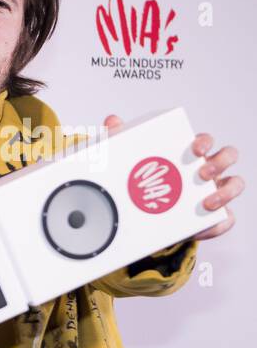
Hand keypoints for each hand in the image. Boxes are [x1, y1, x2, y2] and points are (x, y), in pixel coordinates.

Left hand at [104, 114, 240, 241]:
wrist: (144, 221)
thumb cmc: (144, 185)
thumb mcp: (128, 165)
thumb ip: (120, 141)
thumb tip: (113, 120)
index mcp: (189, 156)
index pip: (205, 141)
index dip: (204, 142)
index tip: (195, 149)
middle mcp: (207, 171)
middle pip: (227, 157)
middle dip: (220, 162)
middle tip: (202, 173)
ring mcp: (214, 193)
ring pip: (234, 184)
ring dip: (226, 191)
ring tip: (207, 202)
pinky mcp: (213, 218)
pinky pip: (226, 220)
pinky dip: (220, 223)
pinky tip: (205, 227)